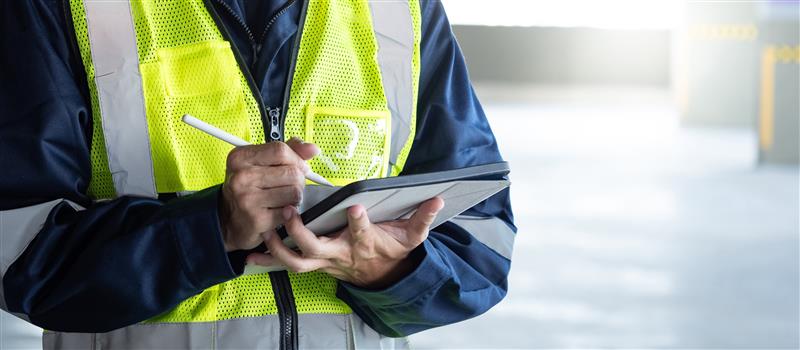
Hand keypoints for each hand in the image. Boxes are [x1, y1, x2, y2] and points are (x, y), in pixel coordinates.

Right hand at [219, 138, 319, 251]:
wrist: (230, 220)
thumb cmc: (249, 188)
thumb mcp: (261, 163)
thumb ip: (288, 151)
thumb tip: (312, 149)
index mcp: (241, 157)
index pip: (280, 150)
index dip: (296, 159)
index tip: (299, 166)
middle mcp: (241, 177)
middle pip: (292, 172)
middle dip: (299, 180)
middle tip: (290, 186)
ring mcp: (247, 199)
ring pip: (294, 192)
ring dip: (295, 197)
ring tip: (284, 199)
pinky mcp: (257, 219)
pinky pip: (290, 211)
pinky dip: (289, 212)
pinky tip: (278, 211)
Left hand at [246, 197, 444, 288]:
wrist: (382, 275)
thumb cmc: (392, 251)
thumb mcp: (412, 236)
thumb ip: (423, 218)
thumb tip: (437, 200)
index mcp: (365, 243)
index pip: (363, 232)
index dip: (359, 222)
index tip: (355, 207)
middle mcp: (341, 253)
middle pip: (318, 248)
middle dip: (302, 232)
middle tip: (291, 213)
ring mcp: (325, 261)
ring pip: (298, 261)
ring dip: (279, 248)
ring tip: (265, 232)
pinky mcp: (314, 263)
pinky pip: (287, 264)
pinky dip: (267, 261)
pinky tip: (249, 256)